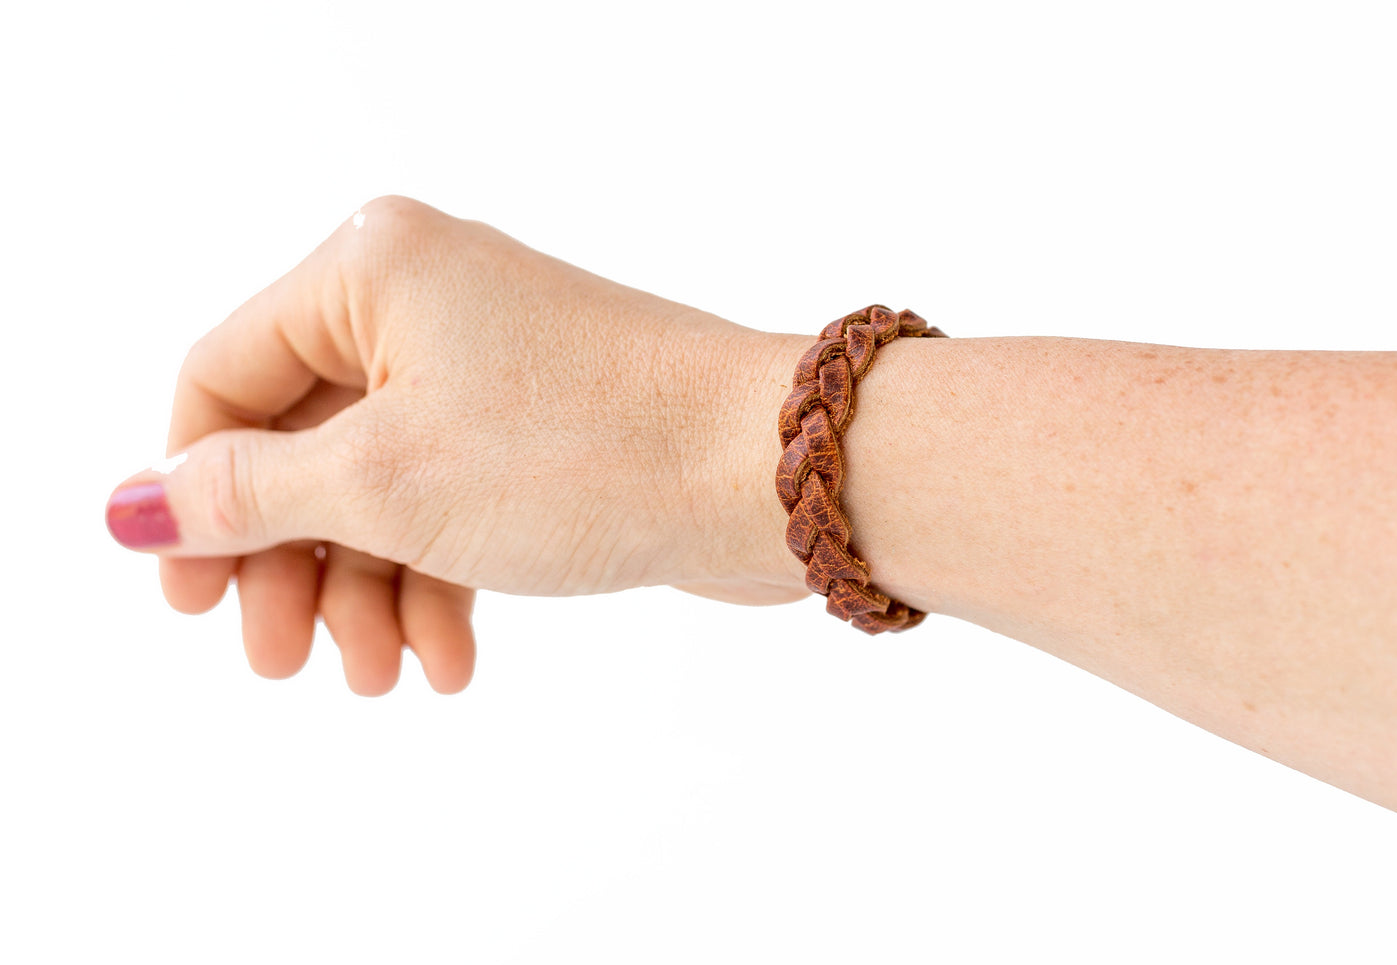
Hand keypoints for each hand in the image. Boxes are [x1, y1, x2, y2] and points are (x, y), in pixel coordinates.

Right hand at [106, 196, 806, 694]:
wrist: (767, 471)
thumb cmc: (583, 451)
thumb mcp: (385, 481)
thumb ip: (248, 495)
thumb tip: (137, 504)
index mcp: (368, 271)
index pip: (222, 379)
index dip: (190, 493)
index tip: (188, 601)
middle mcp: (425, 303)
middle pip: (300, 446)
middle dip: (291, 566)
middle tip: (282, 660)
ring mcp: (489, 367)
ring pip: (380, 489)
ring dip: (368, 593)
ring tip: (383, 676)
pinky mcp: (541, 428)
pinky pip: (453, 505)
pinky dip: (440, 582)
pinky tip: (449, 660)